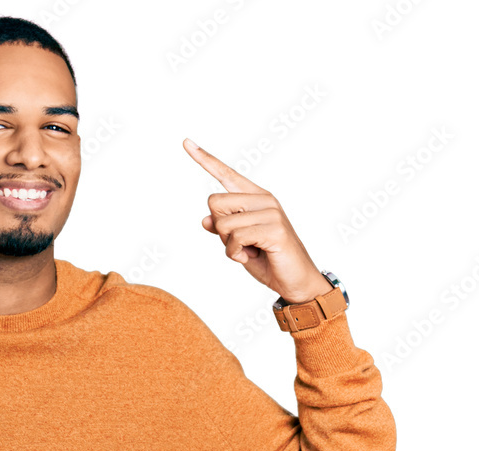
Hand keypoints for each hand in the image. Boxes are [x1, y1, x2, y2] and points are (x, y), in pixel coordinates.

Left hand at [182, 138, 331, 303]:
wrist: (293, 279)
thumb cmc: (266, 259)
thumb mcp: (238, 244)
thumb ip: (223, 229)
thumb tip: (205, 220)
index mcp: (254, 197)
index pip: (226, 174)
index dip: (205, 159)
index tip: (185, 142)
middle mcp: (263, 199)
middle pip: (214, 203)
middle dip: (220, 230)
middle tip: (241, 243)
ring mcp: (270, 212)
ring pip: (223, 224)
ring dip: (229, 246)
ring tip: (249, 251)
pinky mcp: (274, 229)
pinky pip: (235, 239)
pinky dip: (236, 255)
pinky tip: (252, 256)